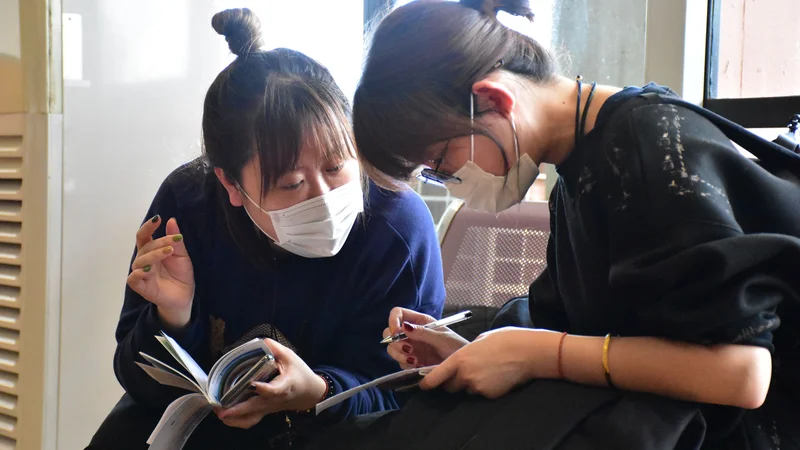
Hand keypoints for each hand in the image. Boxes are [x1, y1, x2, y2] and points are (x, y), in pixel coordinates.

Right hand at [127, 216, 193, 328]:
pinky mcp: (141, 287)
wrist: (185, 296)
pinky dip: (138, 273)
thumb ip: (175, 240)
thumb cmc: (181, 274)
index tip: (158, 218)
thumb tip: (171, 220)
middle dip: (159, 242)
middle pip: (144, 247)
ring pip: (139, 261)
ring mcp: (141, 273)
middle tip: (173, 242)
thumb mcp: (182, 255)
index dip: (148, 227)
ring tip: (168, 252)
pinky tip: (148, 270)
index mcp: (152, 251)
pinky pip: (133, 278)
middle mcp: (144, 260)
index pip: (144, 236)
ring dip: (153, 255)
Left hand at [216, 339, 326, 428]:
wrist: (309, 393)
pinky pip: (250, 421)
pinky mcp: (264, 411)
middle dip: (237, 409)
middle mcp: (274, 400)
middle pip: (256, 407)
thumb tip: (258, 342)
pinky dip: (237, 421)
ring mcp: (268, 408)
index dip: (264, 388)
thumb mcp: (290, 357)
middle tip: (220, 408)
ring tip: (219, 412)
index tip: (253, 384)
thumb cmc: (299, 374)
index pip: (274, 390)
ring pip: (251, 419)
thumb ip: (274, 348)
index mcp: (284, 386)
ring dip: (234, 418)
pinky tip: (225, 417)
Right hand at [383, 307, 468, 369]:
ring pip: (392, 349)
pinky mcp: (412, 361)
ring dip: (399, 355)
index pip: (399, 313)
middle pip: (390, 332)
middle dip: (394, 342)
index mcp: (420, 321)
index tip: (396, 332)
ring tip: (414, 360)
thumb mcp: (441, 337)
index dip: (393, 321)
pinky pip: (400, 362)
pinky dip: (406, 365)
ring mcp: (411, 347)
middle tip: (408, 350)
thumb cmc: (456, 346)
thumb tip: (404, 327)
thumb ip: (423, 333)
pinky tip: (418, 365)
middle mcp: (412, 333)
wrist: (463, 366)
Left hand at [420, 327, 561, 398]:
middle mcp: (465, 375)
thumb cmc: (504, 340)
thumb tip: (462, 359)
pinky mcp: (489, 395)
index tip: (423, 385)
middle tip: (466, 371)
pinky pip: (481, 393)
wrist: (527, 352)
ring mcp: (477, 386)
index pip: (435, 377)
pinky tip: (496, 376)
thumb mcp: (479, 340)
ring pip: (467, 390)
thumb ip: (466, 353)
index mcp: (459, 358)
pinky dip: (485, 387)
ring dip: (471, 383)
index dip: (427, 383)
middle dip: (453, 381)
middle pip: (450, 386)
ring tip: (487, 370)